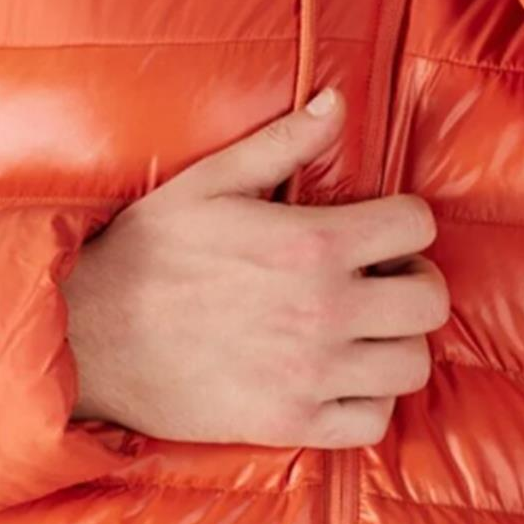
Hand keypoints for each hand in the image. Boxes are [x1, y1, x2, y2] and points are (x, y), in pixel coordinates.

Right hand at [61, 88, 449, 449]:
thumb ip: (284, 142)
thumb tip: (336, 101)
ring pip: (412, 364)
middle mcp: (326, 310)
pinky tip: (342, 376)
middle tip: (382, 279)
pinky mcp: (292, 422)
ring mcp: (313, 373)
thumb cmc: (148, 252)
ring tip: (366, 328)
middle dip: (416, 281)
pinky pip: (374, 421)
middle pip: (430, 301)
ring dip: (398, 342)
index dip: (407, 221)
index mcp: (313, 242)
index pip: (417, 224)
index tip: (382, 230)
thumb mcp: (212, 181)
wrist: (92, 337)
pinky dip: (370, 400)